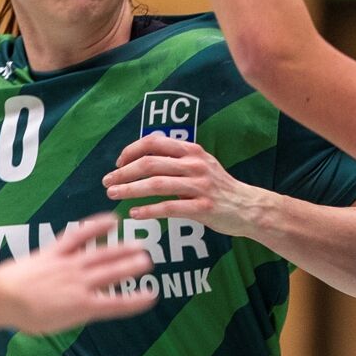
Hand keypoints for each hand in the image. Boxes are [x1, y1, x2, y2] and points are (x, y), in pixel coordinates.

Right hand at [0, 219, 155, 334]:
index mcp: (48, 256)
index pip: (77, 236)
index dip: (96, 227)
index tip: (111, 221)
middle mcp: (68, 266)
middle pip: (102, 252)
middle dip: (123, 248)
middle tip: (141, 244)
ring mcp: (77, 284)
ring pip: (113, 272)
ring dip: (132, 266)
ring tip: (149, 261)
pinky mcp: (83, 305)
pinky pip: (115, 302)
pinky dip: (136, 299)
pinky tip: (152, 296)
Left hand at [103, 135, 273, 240]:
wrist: (248, 207)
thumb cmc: (219, 187)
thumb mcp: (201, 164)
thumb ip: (177, 159)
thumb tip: (143, 157)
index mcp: (192, 151)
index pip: (154, 142)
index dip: (131, 151)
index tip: (118, 163)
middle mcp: (195, 164)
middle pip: (150, 163)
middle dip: (124, 172)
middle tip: (107, 182)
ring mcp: (200, 186)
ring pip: (156, 184)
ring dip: (130, 189)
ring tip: (113, 195)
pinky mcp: (203, 207)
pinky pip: (169, 208)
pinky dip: (148, 210)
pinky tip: (134, 213)